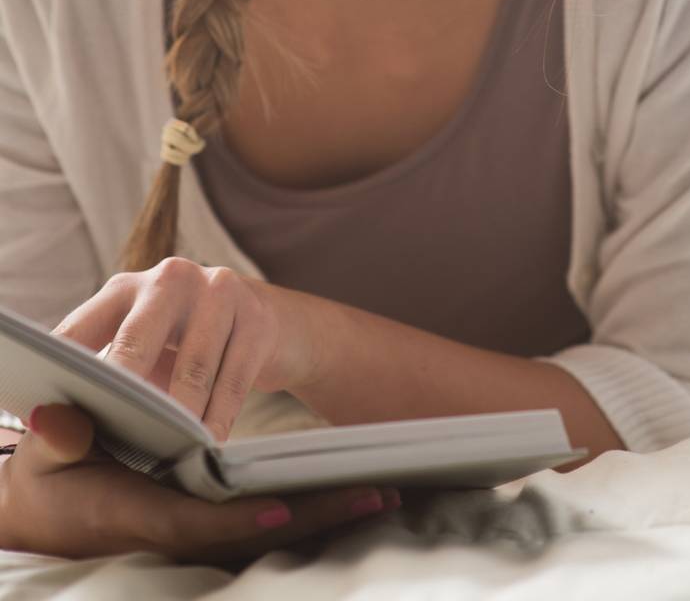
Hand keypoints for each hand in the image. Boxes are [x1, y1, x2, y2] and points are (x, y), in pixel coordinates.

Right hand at [0, 402, 398, 563]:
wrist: (41, 511)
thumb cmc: (42, 479)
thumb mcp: (44, 456)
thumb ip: (57, 439)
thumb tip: (63, 423)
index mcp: (135, 516)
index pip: (196, 523)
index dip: (240, 520)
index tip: (285, 512)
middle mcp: (174, 528)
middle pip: (253, 530)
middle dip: (314, 516)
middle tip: (379, 495)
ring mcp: (193, 528)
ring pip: (268, 526)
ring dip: (323, 513)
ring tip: (383, 493)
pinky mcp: (205, 519)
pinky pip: (264, 515)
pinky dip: (305, 505)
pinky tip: (346, 491)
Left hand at [51, 256, 308, 442]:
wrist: (271, 323)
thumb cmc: (188, 345)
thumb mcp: (145, 349)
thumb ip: (105, 376)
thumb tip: (48, 423)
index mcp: (126, 288)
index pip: (79, 329)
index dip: (58, 368)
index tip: (43, 411)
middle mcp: (170, 279)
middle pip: (135, 341)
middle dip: (121, 393)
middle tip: (110, 435)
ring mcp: (218, 292)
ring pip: (191, 368)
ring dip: (181, 419)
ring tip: (169, 456)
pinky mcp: (257, 317)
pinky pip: (234, 379)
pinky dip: (219, 418)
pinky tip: (210, 445)